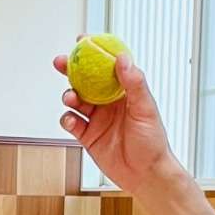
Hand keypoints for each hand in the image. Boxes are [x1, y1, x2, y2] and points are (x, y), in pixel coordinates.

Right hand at [54, 42, 173, 195]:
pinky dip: (67, 119)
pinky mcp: (88, 136)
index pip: (106, 66)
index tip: (82, 40)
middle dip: (71, 70)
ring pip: (75, 100)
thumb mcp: (146, 109)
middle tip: (61, 62)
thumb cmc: (153, 142)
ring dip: (69, 95)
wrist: (147, 174)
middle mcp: (108, 103)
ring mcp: (97, 119)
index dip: (93, 52)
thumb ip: (134, 83)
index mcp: (124, 92)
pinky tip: (71, 120)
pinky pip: (72, 123)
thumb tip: (123, 58)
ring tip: (71, 97)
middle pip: (85, 80)